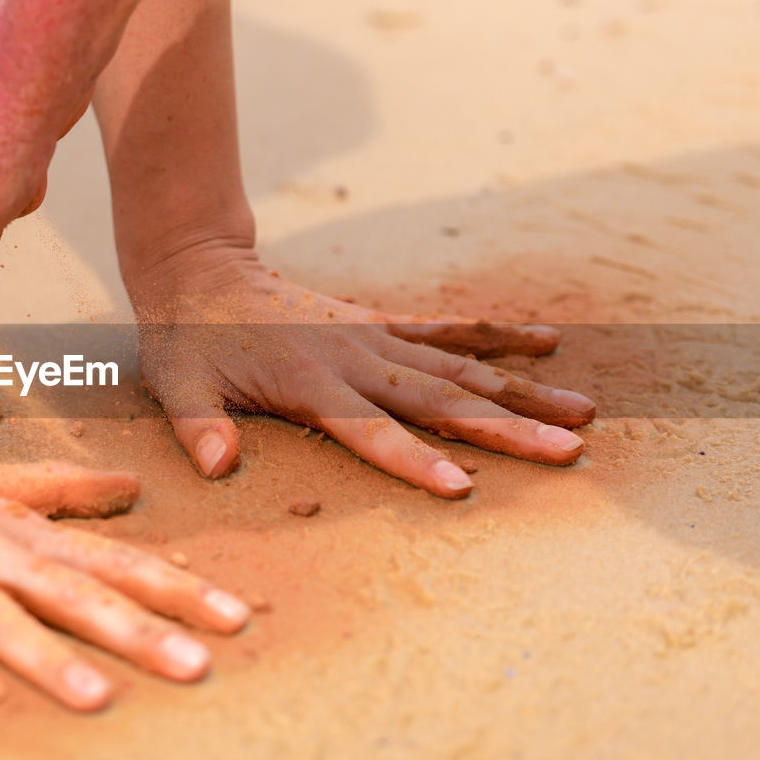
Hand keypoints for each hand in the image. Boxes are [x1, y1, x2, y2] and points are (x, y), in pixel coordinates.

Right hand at [0, 427, 249, 716]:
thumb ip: (67, 491)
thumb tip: (136, 488)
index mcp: (21, 532)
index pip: (111, 561)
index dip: (174, 589)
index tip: (233, 618)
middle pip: (70, 593)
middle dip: (135, 631)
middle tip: (196, 667)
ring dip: (42, 656)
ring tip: (94, 698)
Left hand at [128, 248, 595, 497]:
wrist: (200, 270)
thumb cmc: (188, 340)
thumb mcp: (176, 386)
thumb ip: (199, 426)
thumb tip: (217, 466)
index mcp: (309, 382)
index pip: (371, 431)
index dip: (414, 461)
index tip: (462, 489)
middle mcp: (354, 357)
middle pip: (440, 399)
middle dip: (506, 428)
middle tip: (568, 450)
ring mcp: (372, 337)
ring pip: (460, 366)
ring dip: (521, 389)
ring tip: (582, 409)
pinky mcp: (377, 322)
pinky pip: (446, 330)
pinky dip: (496, 335)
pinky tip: (547, 341)